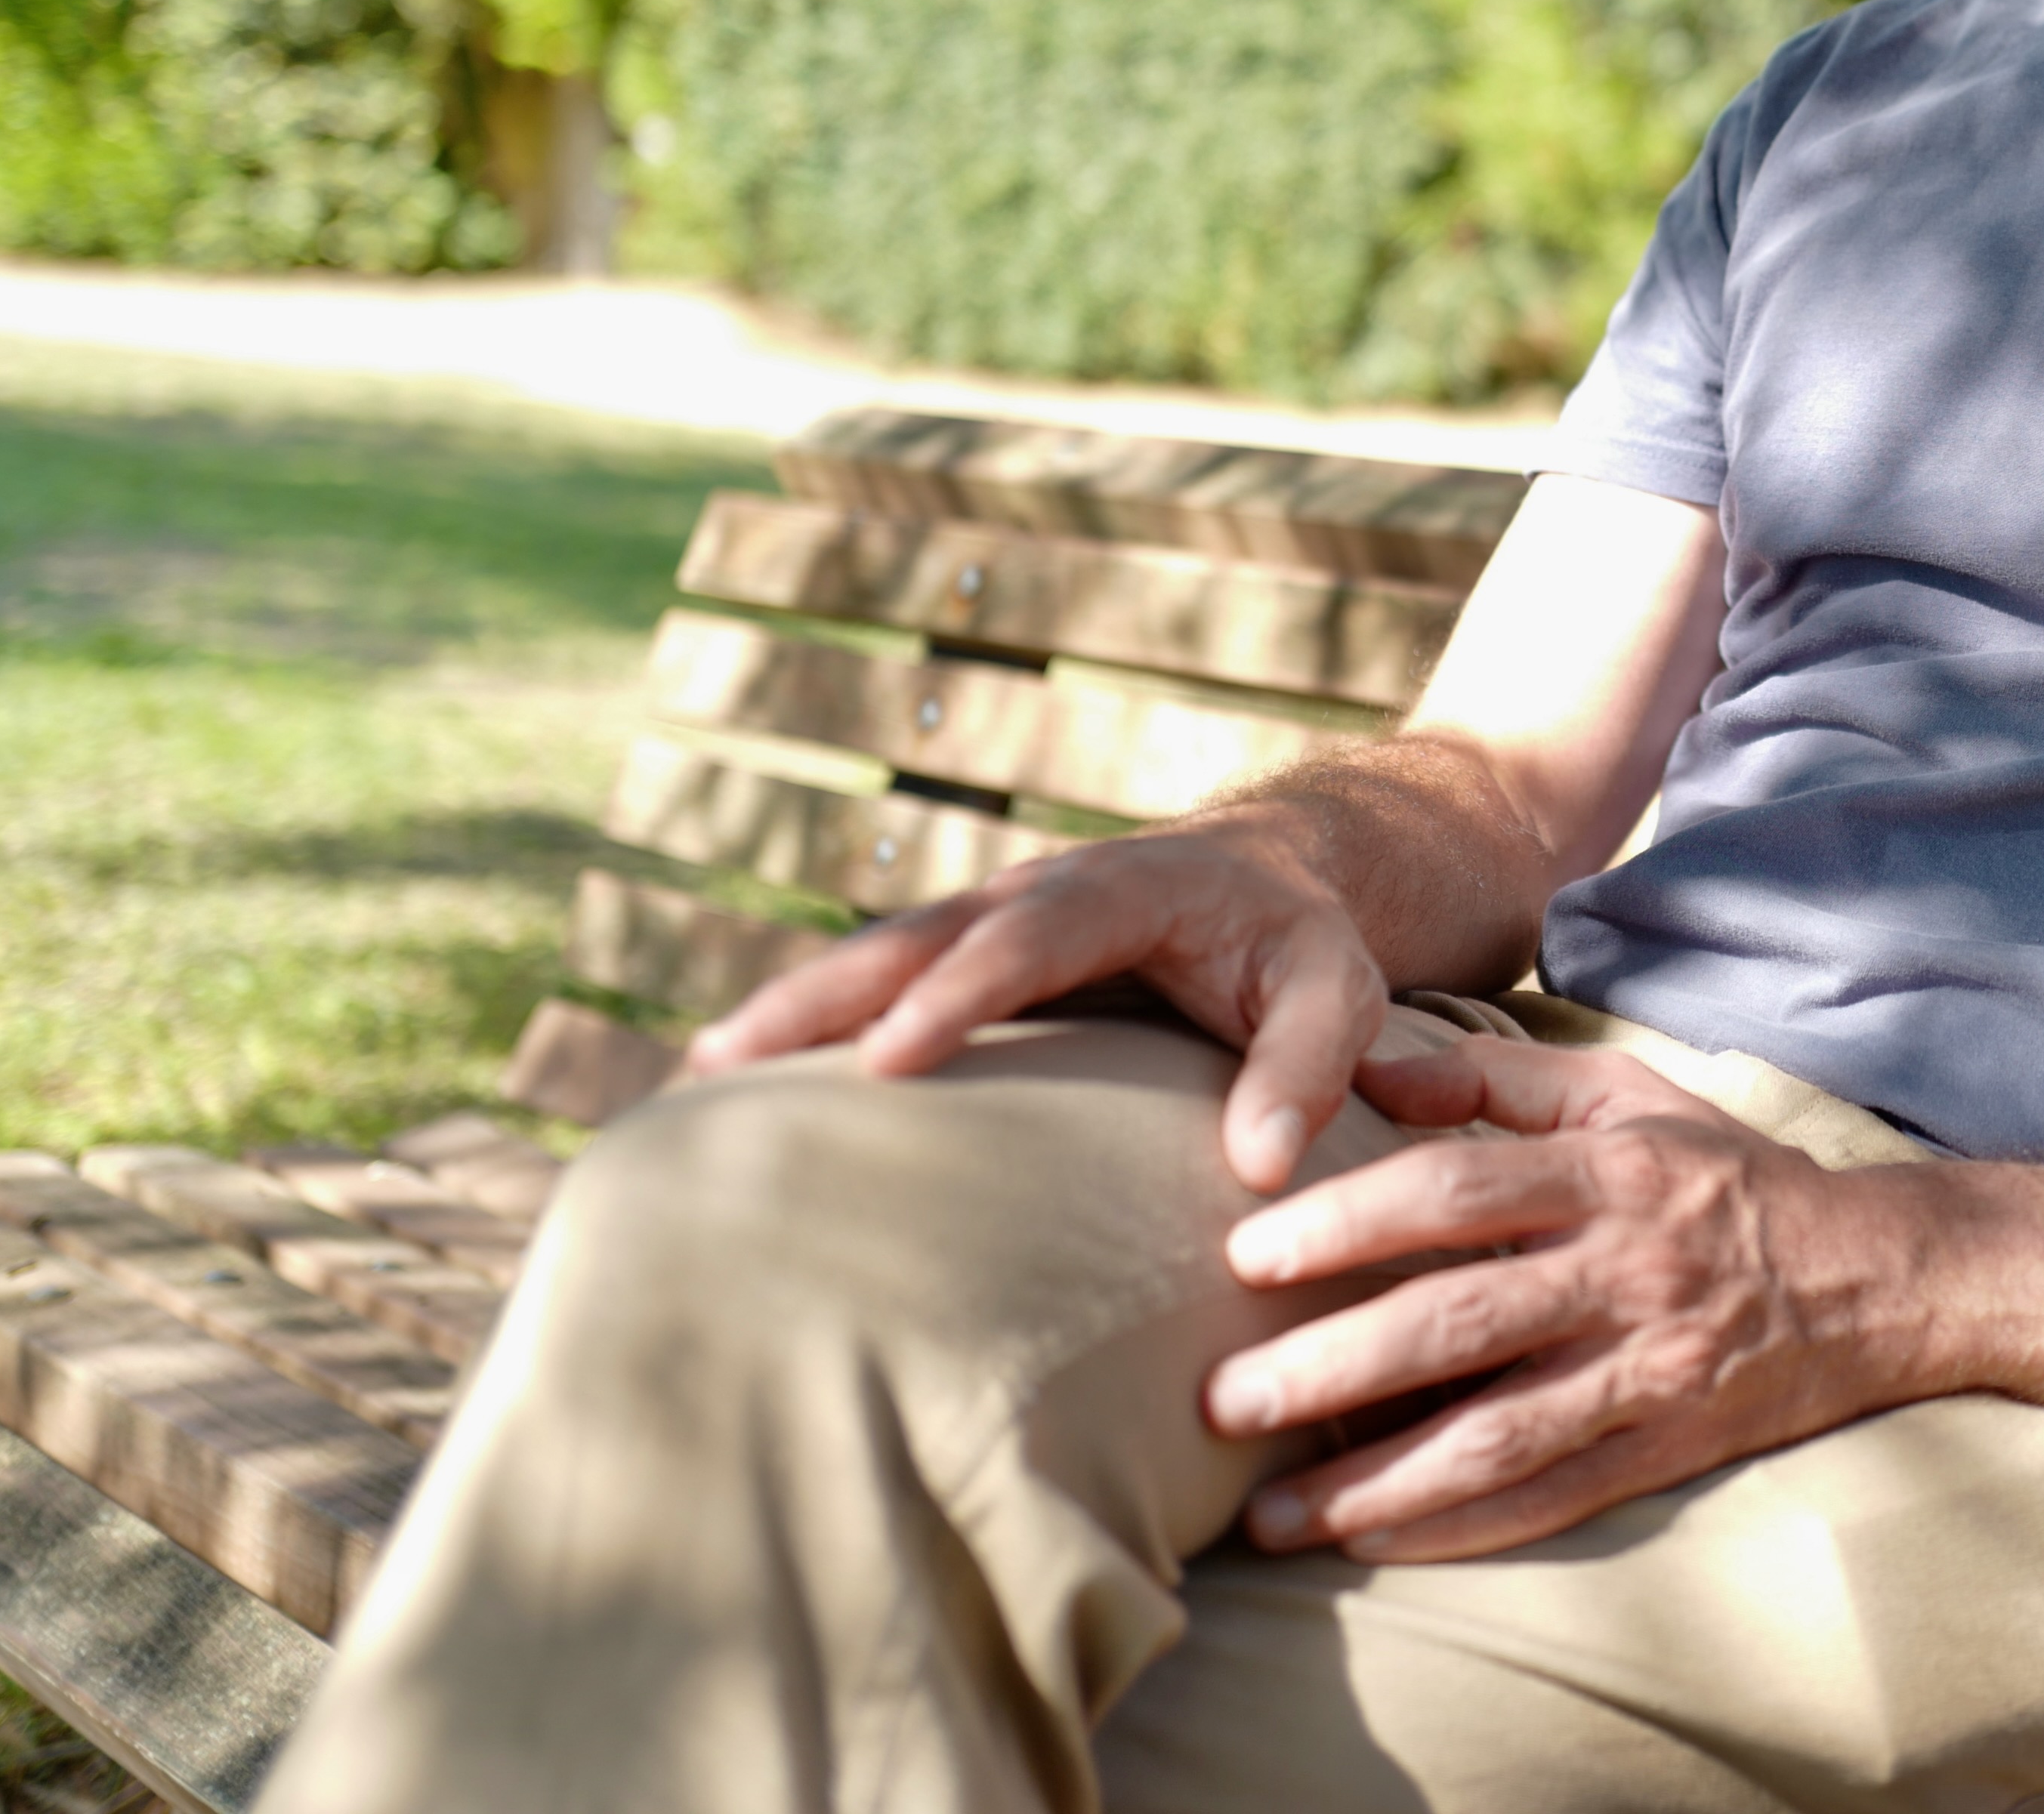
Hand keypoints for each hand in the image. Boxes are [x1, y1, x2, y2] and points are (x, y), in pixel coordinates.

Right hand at [681, 822, 1386, 1191]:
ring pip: (880, 956)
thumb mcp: (1340, 994)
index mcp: (1124, 890)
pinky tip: (745, 1089)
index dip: (956, 993)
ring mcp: (995, 920)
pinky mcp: (974, 959)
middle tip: (725, 1060)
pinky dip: (816, 1024)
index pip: (1028, 938)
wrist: (1279, 874)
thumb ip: (1309, 1068)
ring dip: (793, 1007)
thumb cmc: (1306, 948)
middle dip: (821, 995)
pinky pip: (886, 985)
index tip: (885, 1057)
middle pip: (915, 935)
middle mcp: (1038, 892)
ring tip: (703, 1078)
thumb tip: (1261, 1169)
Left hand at [1205, 1037, 1933, 1561]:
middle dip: (1330, 1367)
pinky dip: (1457, 1529)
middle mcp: (1626, 1271)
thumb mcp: (1628, 1093)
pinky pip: (1549, 1499)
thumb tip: (1368, 1065)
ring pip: (1496, 1435)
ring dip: (1375, 1480)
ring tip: (1270, 1515)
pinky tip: (1370, 1544)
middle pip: (1458, 1321)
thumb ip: (1497, 1076)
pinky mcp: (1667, 1449)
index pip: (1456, 1190)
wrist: (1875, 1278)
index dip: (1346, 1221)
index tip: (1245, 1257)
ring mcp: (1649, 1370)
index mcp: (1609, 1171)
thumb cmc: (1722, 1176)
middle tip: (1221, 1401)